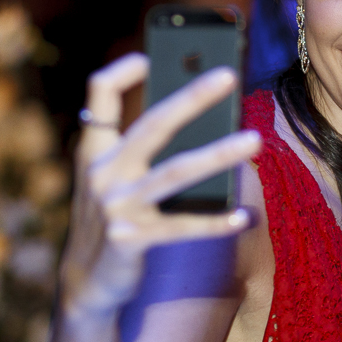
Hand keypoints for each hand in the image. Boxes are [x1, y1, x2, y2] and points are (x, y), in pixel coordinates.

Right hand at [59, 54, 261, 319]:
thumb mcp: (111, 178)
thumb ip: (138, 147)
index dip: (122, 72)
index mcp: (94, 151)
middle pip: (152, 124)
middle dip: (192, 98)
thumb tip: (196, 115)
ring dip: (218, 155)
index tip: (150, 57)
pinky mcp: (133, 239)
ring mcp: (117, 207)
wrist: (85, 283)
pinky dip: (215, 222)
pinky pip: (183, 226)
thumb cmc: (110, 218)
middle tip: (229, 75)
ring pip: (176, 172)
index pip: (98, 95)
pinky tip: (244, 216)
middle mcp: (103, 173)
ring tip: (255, 141)